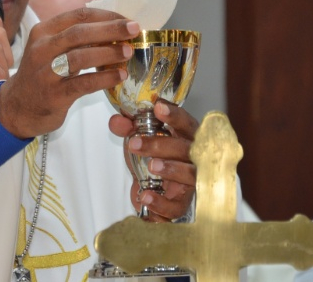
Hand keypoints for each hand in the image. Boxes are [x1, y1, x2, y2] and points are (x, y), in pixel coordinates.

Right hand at [0, 7, 137, 138]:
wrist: (18, 107)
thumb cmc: (42, 74)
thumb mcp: (51, 49)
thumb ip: (75, 37)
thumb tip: (115, 27)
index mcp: (44, 31)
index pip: (78, 15)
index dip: (106, 15)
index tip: (126, 19)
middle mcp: (42, 48)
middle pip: (79, 32)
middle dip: (110, 29)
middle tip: (134, 29)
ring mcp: (45, 72)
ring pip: (80, 56)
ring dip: (108, 53)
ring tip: (129, 52)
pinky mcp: (53, 95)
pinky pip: (83, 83)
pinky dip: (104, 78)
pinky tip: (120, 76)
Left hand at [109, 99, 198, 221]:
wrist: (153, 192)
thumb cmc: (155, 159)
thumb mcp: (140, 139)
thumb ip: (128, 128)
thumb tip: (117, 121)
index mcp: (186, 137)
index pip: (186, 123)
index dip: (174, 115)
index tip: (158, 107)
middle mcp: (194, 159)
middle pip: (185, 149)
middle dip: (161, 144)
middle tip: (135, 143)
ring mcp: (190, 183)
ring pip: (189, 175)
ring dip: (171, 169)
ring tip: (152, 166)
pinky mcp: (181, 204)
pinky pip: (176, 206)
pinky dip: (161, 202)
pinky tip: (146, 196)